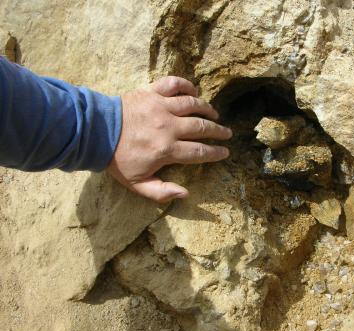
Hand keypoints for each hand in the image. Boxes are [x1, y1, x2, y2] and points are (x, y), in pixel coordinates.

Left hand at [107, 77, 231, 202]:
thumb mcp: (137, 184)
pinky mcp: (151, 92)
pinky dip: (185, 85)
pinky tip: (193, 91)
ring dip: (207, 108)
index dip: (215, 152)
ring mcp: (161, 107)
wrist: (95, 133)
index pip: (199, 151)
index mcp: (167, 150)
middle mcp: (168, 127)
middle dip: (217, 131)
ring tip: (214, 113)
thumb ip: (162, 192)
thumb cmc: (117, 160)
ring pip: (192, 104)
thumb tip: (185, 193)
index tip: (225, 152)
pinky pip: (174, 84)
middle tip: (226, 133)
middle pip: (201, 127)